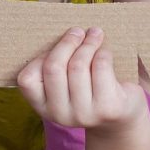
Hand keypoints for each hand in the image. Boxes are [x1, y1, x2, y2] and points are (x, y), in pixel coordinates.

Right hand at [17, 28, 148, 133]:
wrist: (121, 118)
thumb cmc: (90, 90)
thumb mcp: (66, 84)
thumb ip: (55, 66)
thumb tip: (61, 31)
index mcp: (43, 107)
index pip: (27, 79)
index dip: (41, 56)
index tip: (57, 45)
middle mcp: (60, 115)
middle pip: (54, 67)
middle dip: (67, 42)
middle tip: (78, 31)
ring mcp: (84, 114)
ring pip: (78, 65)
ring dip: (88, 43)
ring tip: (95, 35)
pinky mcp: (107, 109)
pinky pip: (100, 67)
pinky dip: (104, 53)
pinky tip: (106, 52)